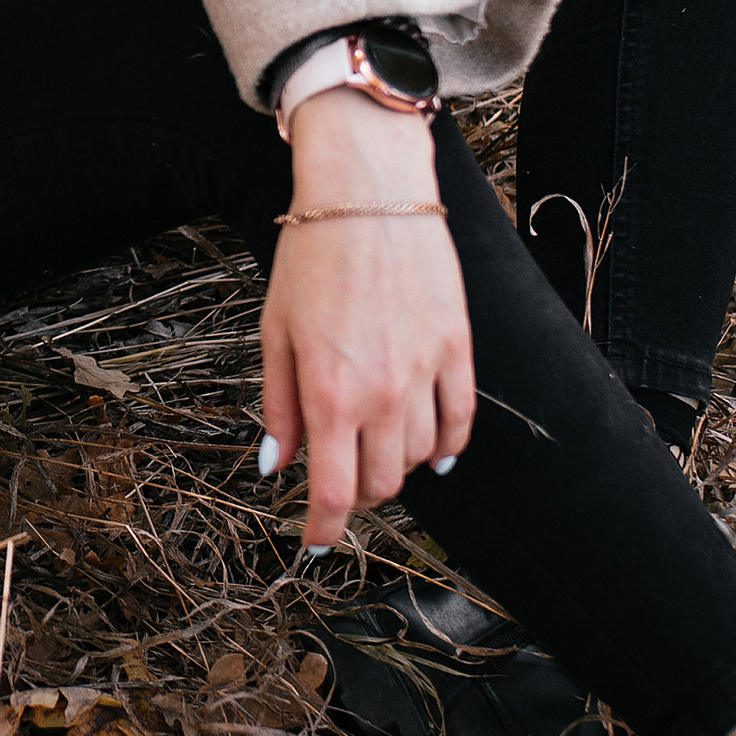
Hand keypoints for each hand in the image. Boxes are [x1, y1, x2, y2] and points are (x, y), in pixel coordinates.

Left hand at [258, 87, 473, 551]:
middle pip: (383, 483)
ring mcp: (425, 372)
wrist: (367, 193)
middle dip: (359, 495)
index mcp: (328, 393)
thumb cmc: (310, 259)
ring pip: (421, 457)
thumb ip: (279, 406)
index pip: (335, 492)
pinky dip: (448, 446)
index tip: (317, 541)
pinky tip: (434, 450)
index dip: (325, 528)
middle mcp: (381, 393)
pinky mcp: (458, 348)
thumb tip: (278, 467)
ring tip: (376, 448)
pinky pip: (460, 421)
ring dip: (398, 466)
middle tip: (341, 480)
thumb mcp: (275, 333)